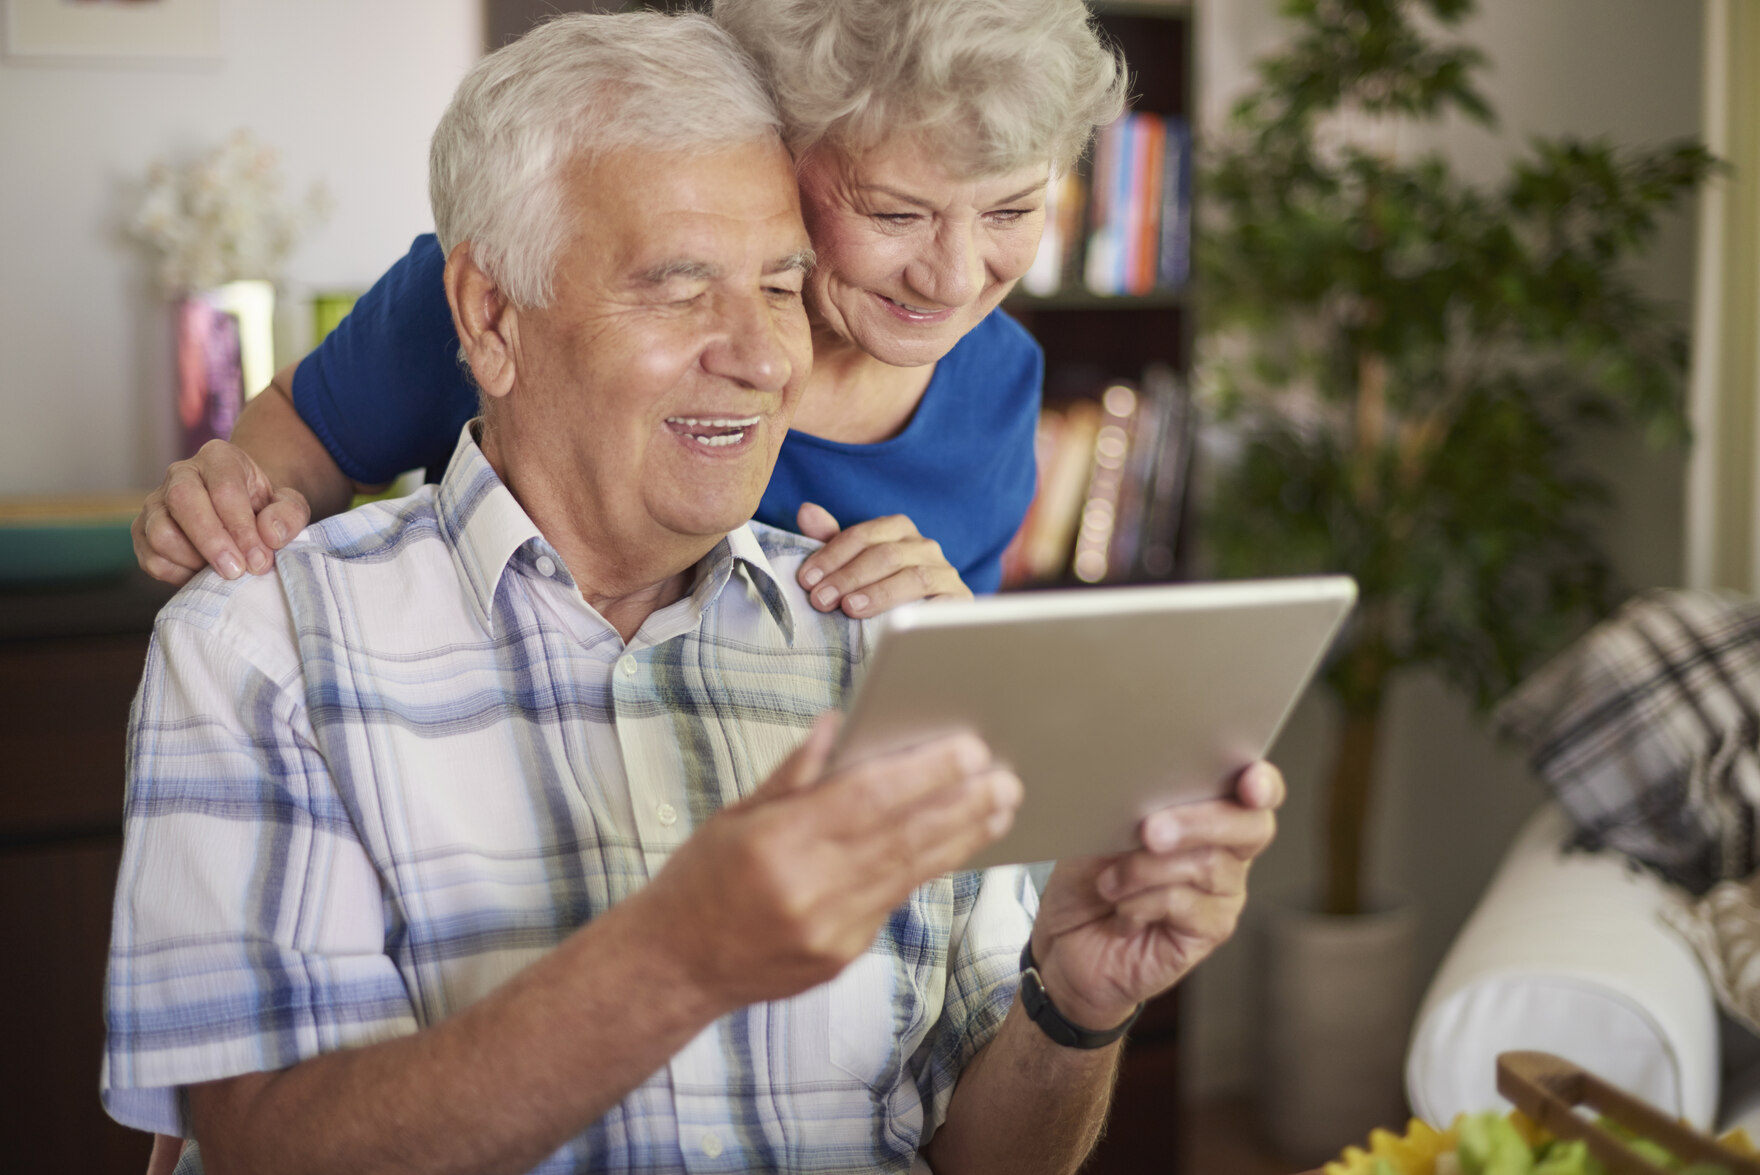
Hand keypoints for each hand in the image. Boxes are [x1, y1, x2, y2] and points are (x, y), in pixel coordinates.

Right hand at [132, 439, 310, 584]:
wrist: (239, 512)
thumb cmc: (264, 508)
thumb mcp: (289, 505)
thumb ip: (289, 514)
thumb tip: (269, 535)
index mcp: (218, 458)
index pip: (224, 489)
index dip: (241, 529)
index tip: (259, 560)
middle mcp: (180, 474)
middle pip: (183, 502)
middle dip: (212, 542)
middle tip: (237, 571)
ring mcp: (155, 503)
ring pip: (160, 533)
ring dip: (193, 560)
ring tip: (222, 572)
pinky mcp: (142, 532)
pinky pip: (151, 558)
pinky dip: (177, 575)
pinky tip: (203, 575)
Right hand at [636, 714, 1022, 1010]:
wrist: (672, 967)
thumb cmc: (700, 880)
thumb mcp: (734, 815)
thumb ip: (793, 774)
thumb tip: (840, 724)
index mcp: (776, 842)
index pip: (866, 798)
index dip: (924, 772)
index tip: (968, 748)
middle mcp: (807, 888)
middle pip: (901, 836)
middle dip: (961, 802)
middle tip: (1005, 774)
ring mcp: (828, 930)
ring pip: (910, 872)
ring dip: (962, 836)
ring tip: (1001, 805)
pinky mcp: (840, 956)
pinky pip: (893, 902)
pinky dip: (929, 868)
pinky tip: (959, 843)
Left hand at [795, 503, 971, 617]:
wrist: (923, 629)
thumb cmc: (880, 593)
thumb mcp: (852, 567)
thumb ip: (831, 541)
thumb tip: (806, 510)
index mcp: (898, 530)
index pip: (862, 536)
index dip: (831, 556)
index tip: (806, 579)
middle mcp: (925, 546)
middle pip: (885, 554)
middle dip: (848, 577)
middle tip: (821, 599)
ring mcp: (945, 572)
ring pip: (913, 576)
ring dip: (877, 593)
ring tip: (850, 608)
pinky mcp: (959, 601)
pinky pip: (939, 604)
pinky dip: (916, 611)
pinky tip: (893, 624)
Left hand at [1029, 761, 1284, 1030]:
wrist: (1062, 939)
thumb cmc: (1086, 876)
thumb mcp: (1100, 828)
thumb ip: (1134, 805)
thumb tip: (1145, 790)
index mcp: (1206, 812)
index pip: (1257, 790)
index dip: (1263, 782)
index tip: (1249, 783)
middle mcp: (1226, 852)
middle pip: (1250, 827)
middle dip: (1198, 822)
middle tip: (1149, 831)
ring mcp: (1222, 895)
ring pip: (1210, 865)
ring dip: (1146, 868)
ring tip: (1109, 881)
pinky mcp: (1209, 932)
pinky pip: (1187, 905)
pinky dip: (1142, 903)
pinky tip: (1121, 912)